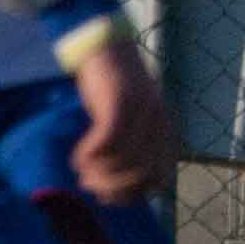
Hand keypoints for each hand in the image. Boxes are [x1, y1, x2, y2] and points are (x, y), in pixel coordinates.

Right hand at [66, 29, 172, 203]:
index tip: (108, 197)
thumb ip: (133, 152)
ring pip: (123, 162)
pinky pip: (107, 143)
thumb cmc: (113, 91)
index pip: (159, 180)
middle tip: (88, 186)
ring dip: (97, 174)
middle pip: (140, 175)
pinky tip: (78, 156)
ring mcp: (143, 112)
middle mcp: (160, 123)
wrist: (106, 47)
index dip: (132, 195)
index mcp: (167, 132)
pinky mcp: (121, 102)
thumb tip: (115, 195)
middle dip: (111, 188)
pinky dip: (89, 155)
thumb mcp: (131, 124)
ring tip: (82, 170)